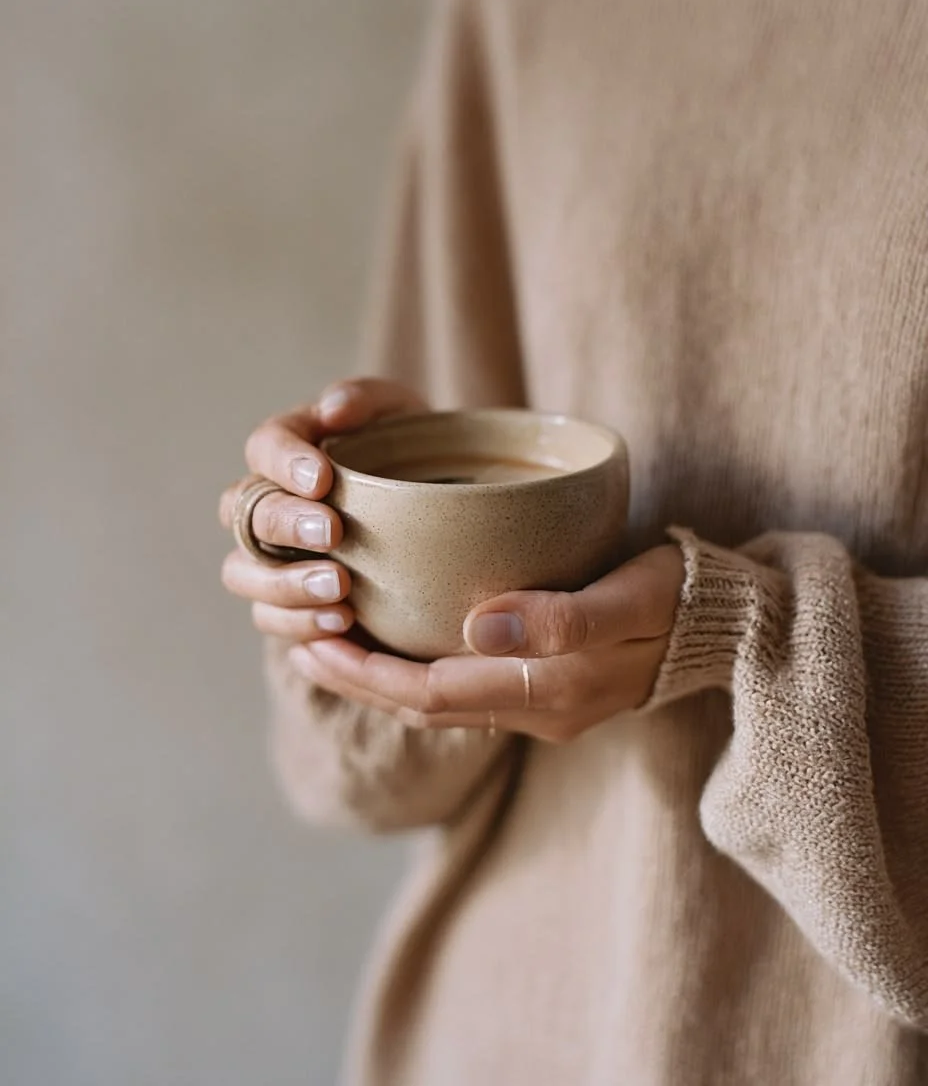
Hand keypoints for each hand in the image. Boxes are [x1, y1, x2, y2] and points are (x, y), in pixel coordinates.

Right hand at [219, 378, 425, 641]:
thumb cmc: (411, 454)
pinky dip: (301, 628)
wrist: (439, 514)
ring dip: (287, 586)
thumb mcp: (401, 414)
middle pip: (246, 515)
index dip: (283, 462)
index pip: (264, 446)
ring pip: (244, 575)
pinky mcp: (290, 606)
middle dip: (286, 526)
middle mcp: (267, 504)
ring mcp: (271, 558)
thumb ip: (367, 400)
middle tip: (333, 534)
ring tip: (340, 593)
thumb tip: (331, 408)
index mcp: (288, 450)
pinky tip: (342, 626)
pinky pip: (272, 622)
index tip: (322, 479)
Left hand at [288, 544, 685, 742]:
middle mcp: (538, 708)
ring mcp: (544, 704)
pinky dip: (421, 672)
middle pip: (426, 704)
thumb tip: (479, 627)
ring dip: (384, 679)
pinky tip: (401, 645)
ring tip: (333, 647)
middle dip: (360, 680)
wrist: (727, 628)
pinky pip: (467, 690)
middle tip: (303, 646)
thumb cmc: (680, 600)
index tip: (317, 644)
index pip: (434, 692)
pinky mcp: (550, 687)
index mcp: (549, 689)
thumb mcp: (630, 599)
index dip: (369, 674)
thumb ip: (561, 619)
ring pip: (442, 701)